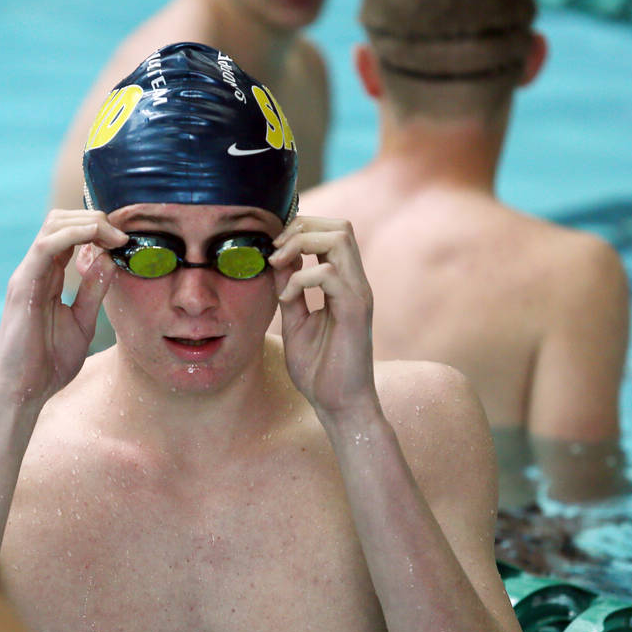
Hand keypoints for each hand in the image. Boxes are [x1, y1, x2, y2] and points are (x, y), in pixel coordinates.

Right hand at [0, 209, 125, 406]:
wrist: (23, 391)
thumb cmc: (48, 363)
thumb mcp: (83, 322)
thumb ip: (94, 291)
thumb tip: (109, 260)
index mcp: (48, 278)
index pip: (69, 235)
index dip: (98, 229)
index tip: (125, 240)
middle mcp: (35, 270)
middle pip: (60, 221)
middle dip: (95, 219)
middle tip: (123, 235)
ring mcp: (27, 275)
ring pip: (53, 225)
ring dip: (88, 222)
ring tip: (115, 236)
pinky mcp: (23, 285)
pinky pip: (47, 247)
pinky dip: (73, 234)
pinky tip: (97, 239)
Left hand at [270, 216, 378, 417]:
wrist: (339, 404)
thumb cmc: (320, 369)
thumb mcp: (296, 321)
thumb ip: (290, 290)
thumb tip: (277, 261)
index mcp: (344, 284)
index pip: (332, 233)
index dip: (301, 230)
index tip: (272, 250)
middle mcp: (356, 283)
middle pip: (340, 226)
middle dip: (302, 228)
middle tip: (275, 251)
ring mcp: (358, 295)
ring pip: (340, 239)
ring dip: (301, 244)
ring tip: (278, 265)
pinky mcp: (355, 311)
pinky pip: (329, 274)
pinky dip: (300, 278)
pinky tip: (286, 298)